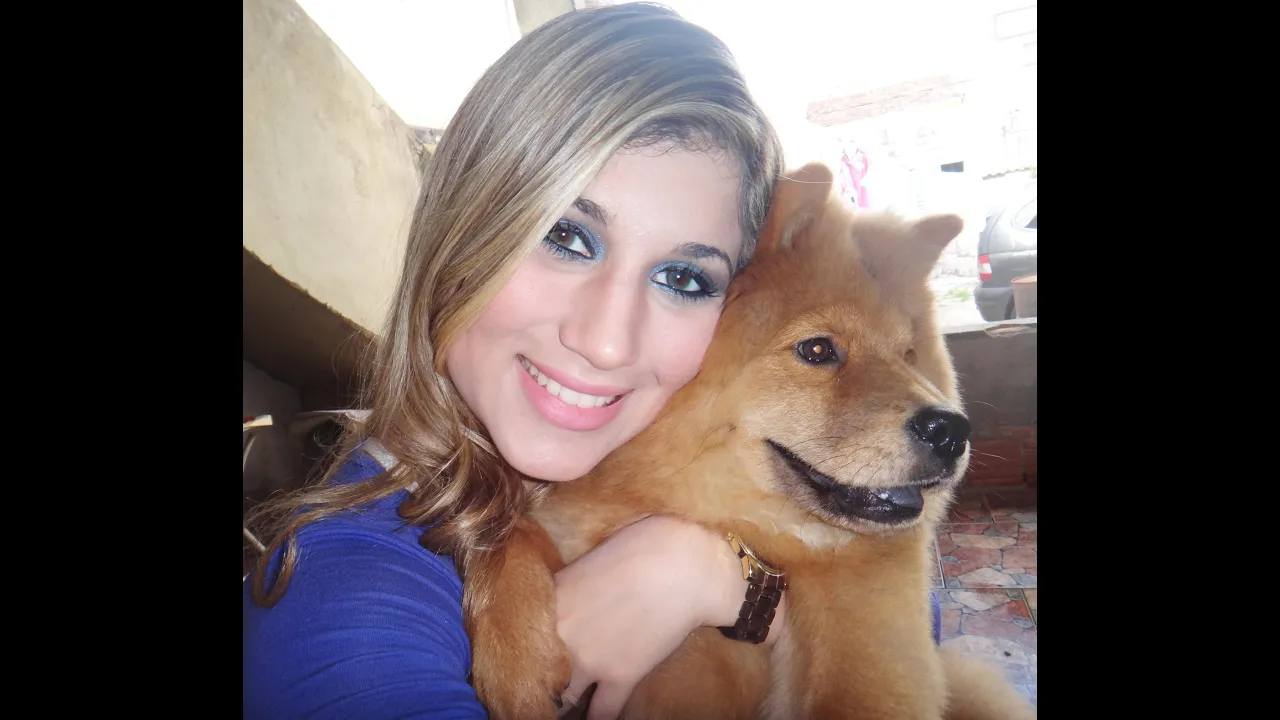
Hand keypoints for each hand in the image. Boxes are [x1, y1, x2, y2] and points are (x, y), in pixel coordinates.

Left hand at [554, 516, 787, 719]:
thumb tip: (568, 591)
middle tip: (550, 678)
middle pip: (539, 669)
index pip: (525, 631)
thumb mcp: (593, 555)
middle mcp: (562, 634)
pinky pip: (603, 714)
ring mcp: (591, 660)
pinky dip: (599, 718)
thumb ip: (571, 581)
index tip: (534, 649)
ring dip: (565, 700)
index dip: (531, 643)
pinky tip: (598, 717)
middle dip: (544, 675)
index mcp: (553, 598)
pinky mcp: (622, 677)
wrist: (686, 563)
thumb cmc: (645, 542)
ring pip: (563, 698)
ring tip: (565, 703)